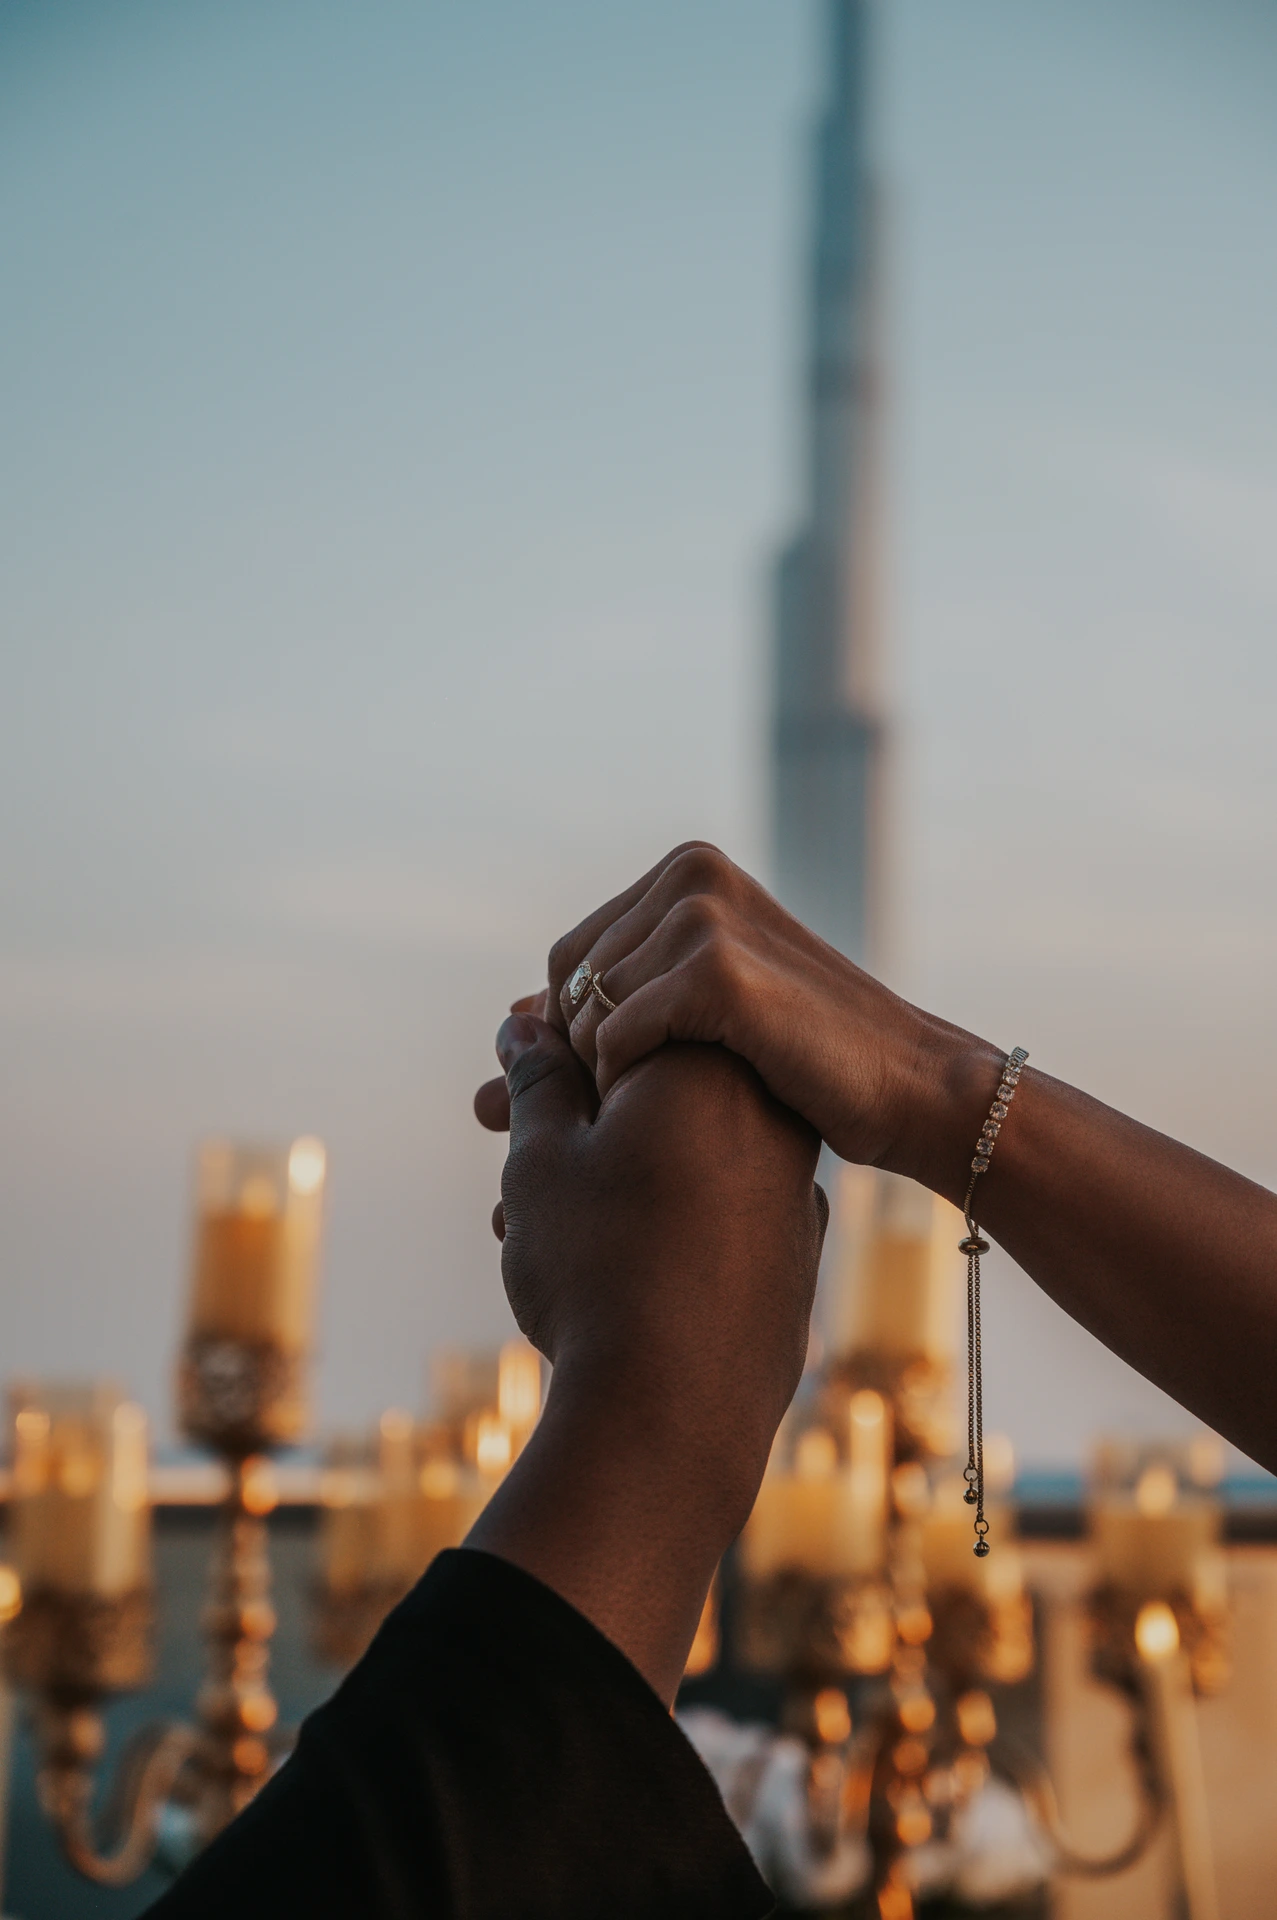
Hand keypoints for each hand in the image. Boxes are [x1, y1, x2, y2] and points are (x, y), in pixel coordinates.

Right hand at [469, 1014, 826, 1701]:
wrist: (673, 1419)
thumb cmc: (599, 1269)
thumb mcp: (544, 1156)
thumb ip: (539, 1079)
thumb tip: (530, 1025)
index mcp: (711, 1065)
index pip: (621, 1020)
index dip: (548, 1043)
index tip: (501, 1078)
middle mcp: (768, 1114)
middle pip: (650, 1085)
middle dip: (568, 1105)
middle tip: (493, 1129)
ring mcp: (790, 1187)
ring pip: (676, 1149)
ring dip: (598, 1165)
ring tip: (519, 1214)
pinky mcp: (792, 1254)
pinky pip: (710, 1208)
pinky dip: (652, 1214)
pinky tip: (589, 1258)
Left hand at [477, 844, 1004, 1204]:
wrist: (906, 1085)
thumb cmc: (803, 1059)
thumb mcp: (701, 1016)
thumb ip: (612, 1003)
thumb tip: (505, 1021)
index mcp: (689, 869)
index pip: (573, 957)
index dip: (568, 1033)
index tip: (596, 1095)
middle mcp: (692, 874)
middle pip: (570, 980)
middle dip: (574, 1057)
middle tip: (610, 1118)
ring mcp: (704, 914)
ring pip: (586, 1010)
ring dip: (601, 1075)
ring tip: (646, 1116)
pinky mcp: (716, 967)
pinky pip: (615, 1034)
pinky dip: (625, 1080)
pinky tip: (662, 1106)